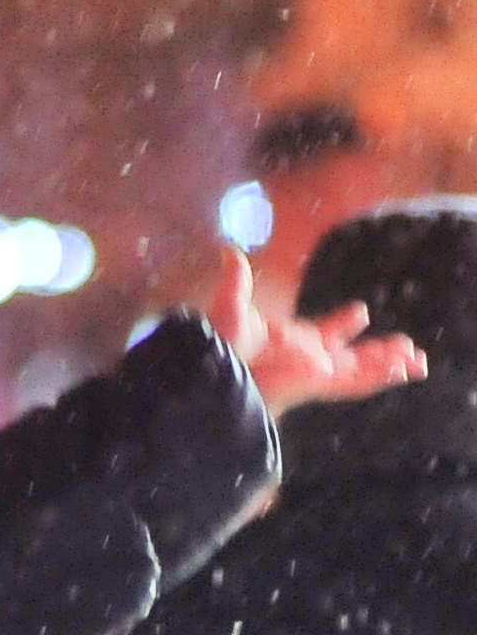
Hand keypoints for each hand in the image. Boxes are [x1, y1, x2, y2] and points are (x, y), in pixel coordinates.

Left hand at [200, 245, 425, 412]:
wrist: (216, 368)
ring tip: (419, 360)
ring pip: (363, 371)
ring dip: (390, 364)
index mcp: (290, 341)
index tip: (360, 310)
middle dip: (380, 352)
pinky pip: (357, 384)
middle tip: (407, 345)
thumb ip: (236, 280)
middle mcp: (308, 360)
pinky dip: (381, 377)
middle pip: (352, 357)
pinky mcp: (320, 384)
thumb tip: (228, 250)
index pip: (324, 332)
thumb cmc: (218, 342)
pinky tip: (404, 372)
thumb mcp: (230, 306)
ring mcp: (316, 373)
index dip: (342, 323)